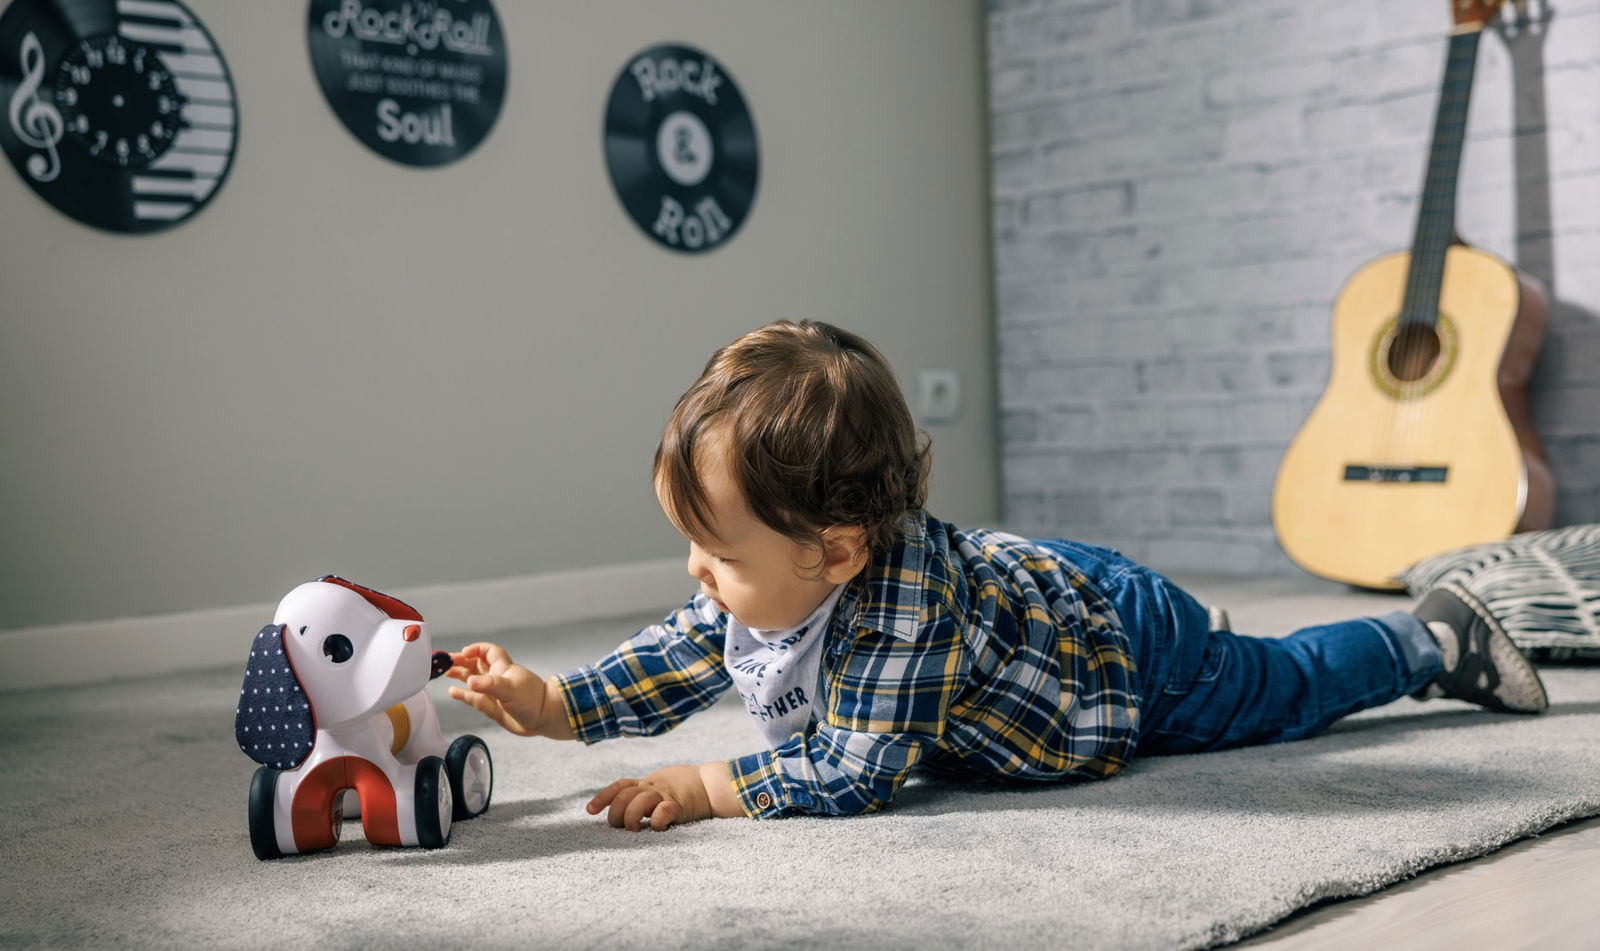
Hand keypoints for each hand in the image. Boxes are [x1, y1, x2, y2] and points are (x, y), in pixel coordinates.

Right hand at [445, 642, 558, 737]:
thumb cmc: (531, 699)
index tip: (464, 652)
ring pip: (472, 679)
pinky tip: (452, 691)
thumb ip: (489, 685)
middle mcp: (495, 678)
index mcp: (502, 668)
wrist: (543, 719)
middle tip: (445, 662)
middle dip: (461, 661)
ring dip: (459, 675)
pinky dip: (462, 694)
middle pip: (475, 664)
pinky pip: (472, 697)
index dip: (476, 649)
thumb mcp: (510, 690)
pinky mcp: (490, 706)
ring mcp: (492, 692)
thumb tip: (469, 682)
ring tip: (445, 672)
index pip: (488, 651)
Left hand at [587, 764, 717, 831]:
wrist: (711, 784)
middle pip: (624, 796)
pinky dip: (656, 822)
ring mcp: (665, 795)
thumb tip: (624, 809)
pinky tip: (658, 827)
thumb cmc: (685, 787)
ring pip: (638, 803)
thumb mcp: (660, 783)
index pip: (619, 786)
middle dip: (615, 814)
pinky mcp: (679, 805)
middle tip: (620, 826)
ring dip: (631, 818)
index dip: (603, 797)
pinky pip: (663, 812)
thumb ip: (644, 792)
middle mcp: (652, 787)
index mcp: (646, 782)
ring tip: (636, 829)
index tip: (589, 811)